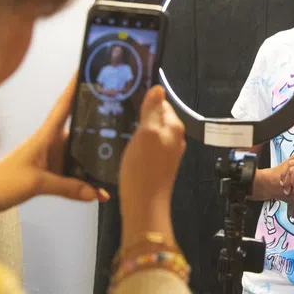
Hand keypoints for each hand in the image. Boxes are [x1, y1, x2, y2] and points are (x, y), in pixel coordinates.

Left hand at [0, 75, 109, 229]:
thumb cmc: (1, 182)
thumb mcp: (36, 183)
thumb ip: (68, 187)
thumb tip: (96, 192)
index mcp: (45, 135)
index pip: (64, 105)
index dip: (75, 87)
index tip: (86, 70)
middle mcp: (51, 143)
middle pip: (80, 131)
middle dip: (99, 127)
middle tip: (122, 122)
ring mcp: (52, 158)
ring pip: (80, 155)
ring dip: (94, 161)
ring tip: (119, 160)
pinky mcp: (51, 173)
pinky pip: (75, 174)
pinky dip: (86, 182)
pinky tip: (99, 190)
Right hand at [118, 86, 185, 247]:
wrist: (144, 205)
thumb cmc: (144, 169)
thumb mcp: (147, 134)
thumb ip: (153, 110)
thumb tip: (158, 88)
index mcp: (174, 126)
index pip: (160, 102)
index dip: (144, 100)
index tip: (126, 100)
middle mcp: (174, 137)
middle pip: (155, 116)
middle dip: (139, 115)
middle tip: (119, 116)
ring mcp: (166, 151)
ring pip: (150, 131)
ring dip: (136, 129)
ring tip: (120, 130)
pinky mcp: (157, 163)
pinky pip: (146, 145)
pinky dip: (136, 143)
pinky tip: (125, 147)